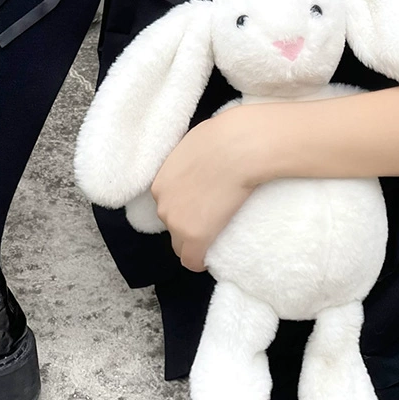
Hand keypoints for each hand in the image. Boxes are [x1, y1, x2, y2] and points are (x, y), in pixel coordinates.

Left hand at [150, 107, 260, 272]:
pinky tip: (211, 259)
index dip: (183, 211)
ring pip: (181, 244)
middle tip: (211, 221)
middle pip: (171, 227)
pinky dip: (201, 261)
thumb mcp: (195, 147)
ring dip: (195, 241)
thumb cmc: (224, 138)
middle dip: (188, 227)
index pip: (166, 207)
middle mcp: (162, 204)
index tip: (199, 210)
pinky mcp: (195, 236)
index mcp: (160, 182)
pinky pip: (192, 261)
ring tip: (216, 235)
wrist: (237, 147)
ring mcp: (177, 221)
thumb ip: (191, 163)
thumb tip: (204, 162)